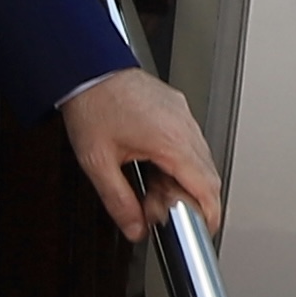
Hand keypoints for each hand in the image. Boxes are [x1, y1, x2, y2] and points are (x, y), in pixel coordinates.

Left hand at [58, 69, 218, 238]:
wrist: (86, 67)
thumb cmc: (92, 104)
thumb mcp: (98, 162)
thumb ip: (118, 201)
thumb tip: (133, 227)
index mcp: (170, 140)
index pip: (206, 186)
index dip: (209, 213)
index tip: (205, 229)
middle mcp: (184, 126)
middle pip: (207, 176)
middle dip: (187, 200)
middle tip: (157, 207)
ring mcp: (183, 115)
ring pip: (200, 159)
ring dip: (182, 181)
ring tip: (149, 185)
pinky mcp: (177, 108)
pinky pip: (191, 142)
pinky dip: (180, 162)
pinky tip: (154, 165)